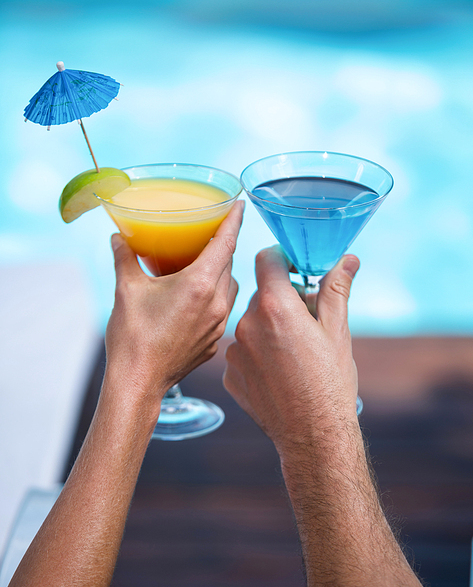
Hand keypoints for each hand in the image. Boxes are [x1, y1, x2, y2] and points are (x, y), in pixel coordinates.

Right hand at [105, 200, 244, 402]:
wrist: (138, 382)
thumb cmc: (133, 337)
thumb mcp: (126, 289)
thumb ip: (124, 257)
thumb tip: (118, 237)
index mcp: (201, 284)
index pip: (226, 242)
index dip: (234, 220)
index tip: (240, 204)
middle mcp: (217, 302)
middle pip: (229, 263)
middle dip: (223, 245)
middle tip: (212, 231)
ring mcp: (219, 324)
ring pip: (231, 286)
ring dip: (222, 273)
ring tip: (204, 266)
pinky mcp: (215, 342)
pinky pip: (224, 310)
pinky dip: (217, 297)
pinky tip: (198, 299)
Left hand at [224, 246, 359, 454]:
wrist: (314, 435)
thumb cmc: (331, 382)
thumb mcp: (338, 331)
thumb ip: (336, 289)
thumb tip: (347, 260)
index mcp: (275, 306)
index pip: (266, 259)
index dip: (282, 259)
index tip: (294, 269)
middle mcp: (248, 324)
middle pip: (260, 294)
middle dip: (282, 301)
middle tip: (307, 322)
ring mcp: (235, 352)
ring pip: (251, 324)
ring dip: (268, 329)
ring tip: (294, 354)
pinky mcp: (230, 375)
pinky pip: (242, 353)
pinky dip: (258, 356)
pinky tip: (279, 374)